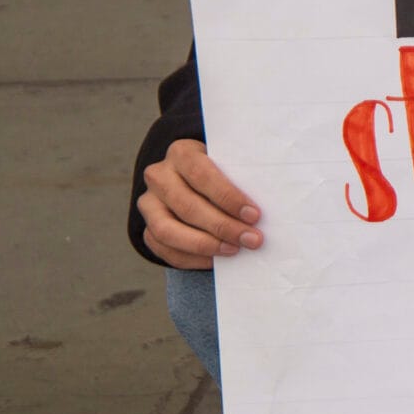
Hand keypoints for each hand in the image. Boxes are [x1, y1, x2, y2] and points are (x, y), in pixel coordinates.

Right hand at [138, 138, 262, 269]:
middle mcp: (159, 175)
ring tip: (234, 250)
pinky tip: (215, 261)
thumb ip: (243, 178)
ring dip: (204, 245)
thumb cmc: (223, 172)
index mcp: (182, 153)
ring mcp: (148, 203)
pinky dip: (190, 258)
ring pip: (167, 230)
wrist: (194, 180)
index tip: (255, 215)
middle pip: (187, 205)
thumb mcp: (231, 164)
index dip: (228, 197)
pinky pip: (162, 248)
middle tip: (252, 240)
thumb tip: (266, 210)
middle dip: (223, 226)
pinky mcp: (146, 227)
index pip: (202, 174)